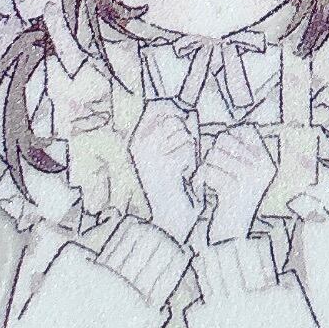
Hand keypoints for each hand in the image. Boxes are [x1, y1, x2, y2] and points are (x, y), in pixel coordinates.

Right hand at [130, 98, 200, 239]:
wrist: (170, 220)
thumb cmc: (173, 185)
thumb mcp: (170, 152)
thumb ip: (177, 129)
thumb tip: (188, 111)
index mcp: (136, 140)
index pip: (158, 107)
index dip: (176, 112)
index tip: (183, 128)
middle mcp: (138, 145)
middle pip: (174, 118)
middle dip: (186, 135)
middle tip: (181, 157)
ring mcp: (149, 154)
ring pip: (183, 134)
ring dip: (189, 150)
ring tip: (181, 169)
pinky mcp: (163, 164)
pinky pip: (188, 149)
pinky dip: (191, 162)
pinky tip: (182, 177)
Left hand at [195, 124, 276, 244]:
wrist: (231, 235)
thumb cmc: (233, 201)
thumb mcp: (245, 175)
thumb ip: (241, 152)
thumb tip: (232, 128)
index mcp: (267, 163)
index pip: (246, 130)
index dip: (229, 136)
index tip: (223, 151)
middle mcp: (262, 169)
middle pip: (227, 139)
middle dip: (213, 151)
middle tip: (212, 166)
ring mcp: (249, 180)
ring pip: (215, 155)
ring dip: (206, 166)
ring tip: (208, 179)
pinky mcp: (233, 191)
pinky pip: (208, 171)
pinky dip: (200, 179)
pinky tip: (201, 188)